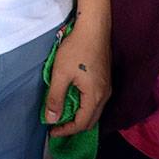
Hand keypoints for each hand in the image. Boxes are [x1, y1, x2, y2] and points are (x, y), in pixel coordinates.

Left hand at [45, 22, 110, 137]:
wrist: (94, 27)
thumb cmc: (76, 49)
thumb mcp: (60, 74)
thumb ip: (55, 98)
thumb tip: (51, 119)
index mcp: (95, 96)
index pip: (81, 124)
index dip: (66, 131)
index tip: (51, 131)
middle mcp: (105, 95)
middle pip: (91, 121)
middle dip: (74, 127)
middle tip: (57, 126)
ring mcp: (107, 87)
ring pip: (95, 112)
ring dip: (80, 117)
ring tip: (63, 115)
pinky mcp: (105, 79)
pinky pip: (96, 102)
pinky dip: (85, 108)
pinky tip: (73, 101)